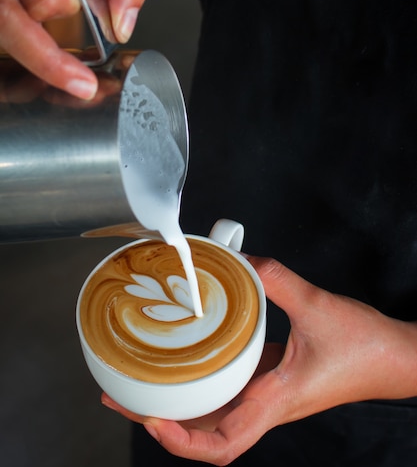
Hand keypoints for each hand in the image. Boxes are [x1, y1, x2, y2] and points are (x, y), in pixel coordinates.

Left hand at [102, 256, 416, 464]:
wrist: (393, 358)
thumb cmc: (364, 348)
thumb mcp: (319, 306)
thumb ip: (279, 281)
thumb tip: (246, 261)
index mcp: (275, 401)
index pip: (222, 445)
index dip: (182, 442)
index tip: (153, 418)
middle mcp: (266, 404)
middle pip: (203, 430)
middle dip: (159, 419)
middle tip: (120, 394)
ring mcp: (268, 394)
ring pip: (214, 410)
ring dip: (176, 401)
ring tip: (139, 379)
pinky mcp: (273, 379)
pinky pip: (230, 387)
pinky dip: (203, 380)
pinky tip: (189, 359)